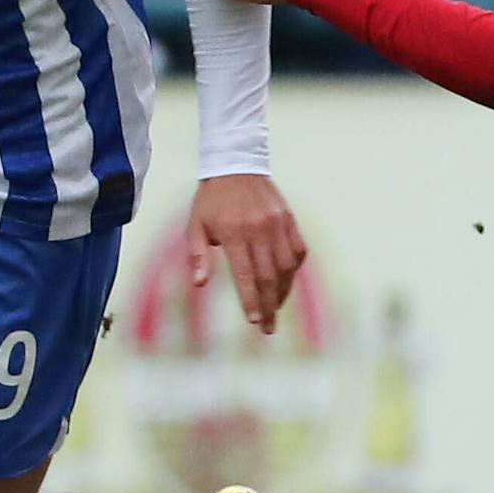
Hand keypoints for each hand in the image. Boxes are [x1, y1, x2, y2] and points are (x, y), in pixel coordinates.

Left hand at [187, 174, 306, 336]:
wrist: (235, 165)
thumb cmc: (211, 200)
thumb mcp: (195, 225)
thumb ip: (197, 255)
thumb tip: (199, 284)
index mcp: (234, 234)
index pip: (246, 275)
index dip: (251, 301)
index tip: (254, 321)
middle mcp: (259, 230)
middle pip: (269, 276)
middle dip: (270, 305)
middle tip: (268, 327)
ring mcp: (277, 224)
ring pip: (287, 267)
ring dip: (283, 292)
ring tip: (277, 308)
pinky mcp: (289, 219)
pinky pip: (298, 250)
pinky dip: (294, 269)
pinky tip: (287, 281)